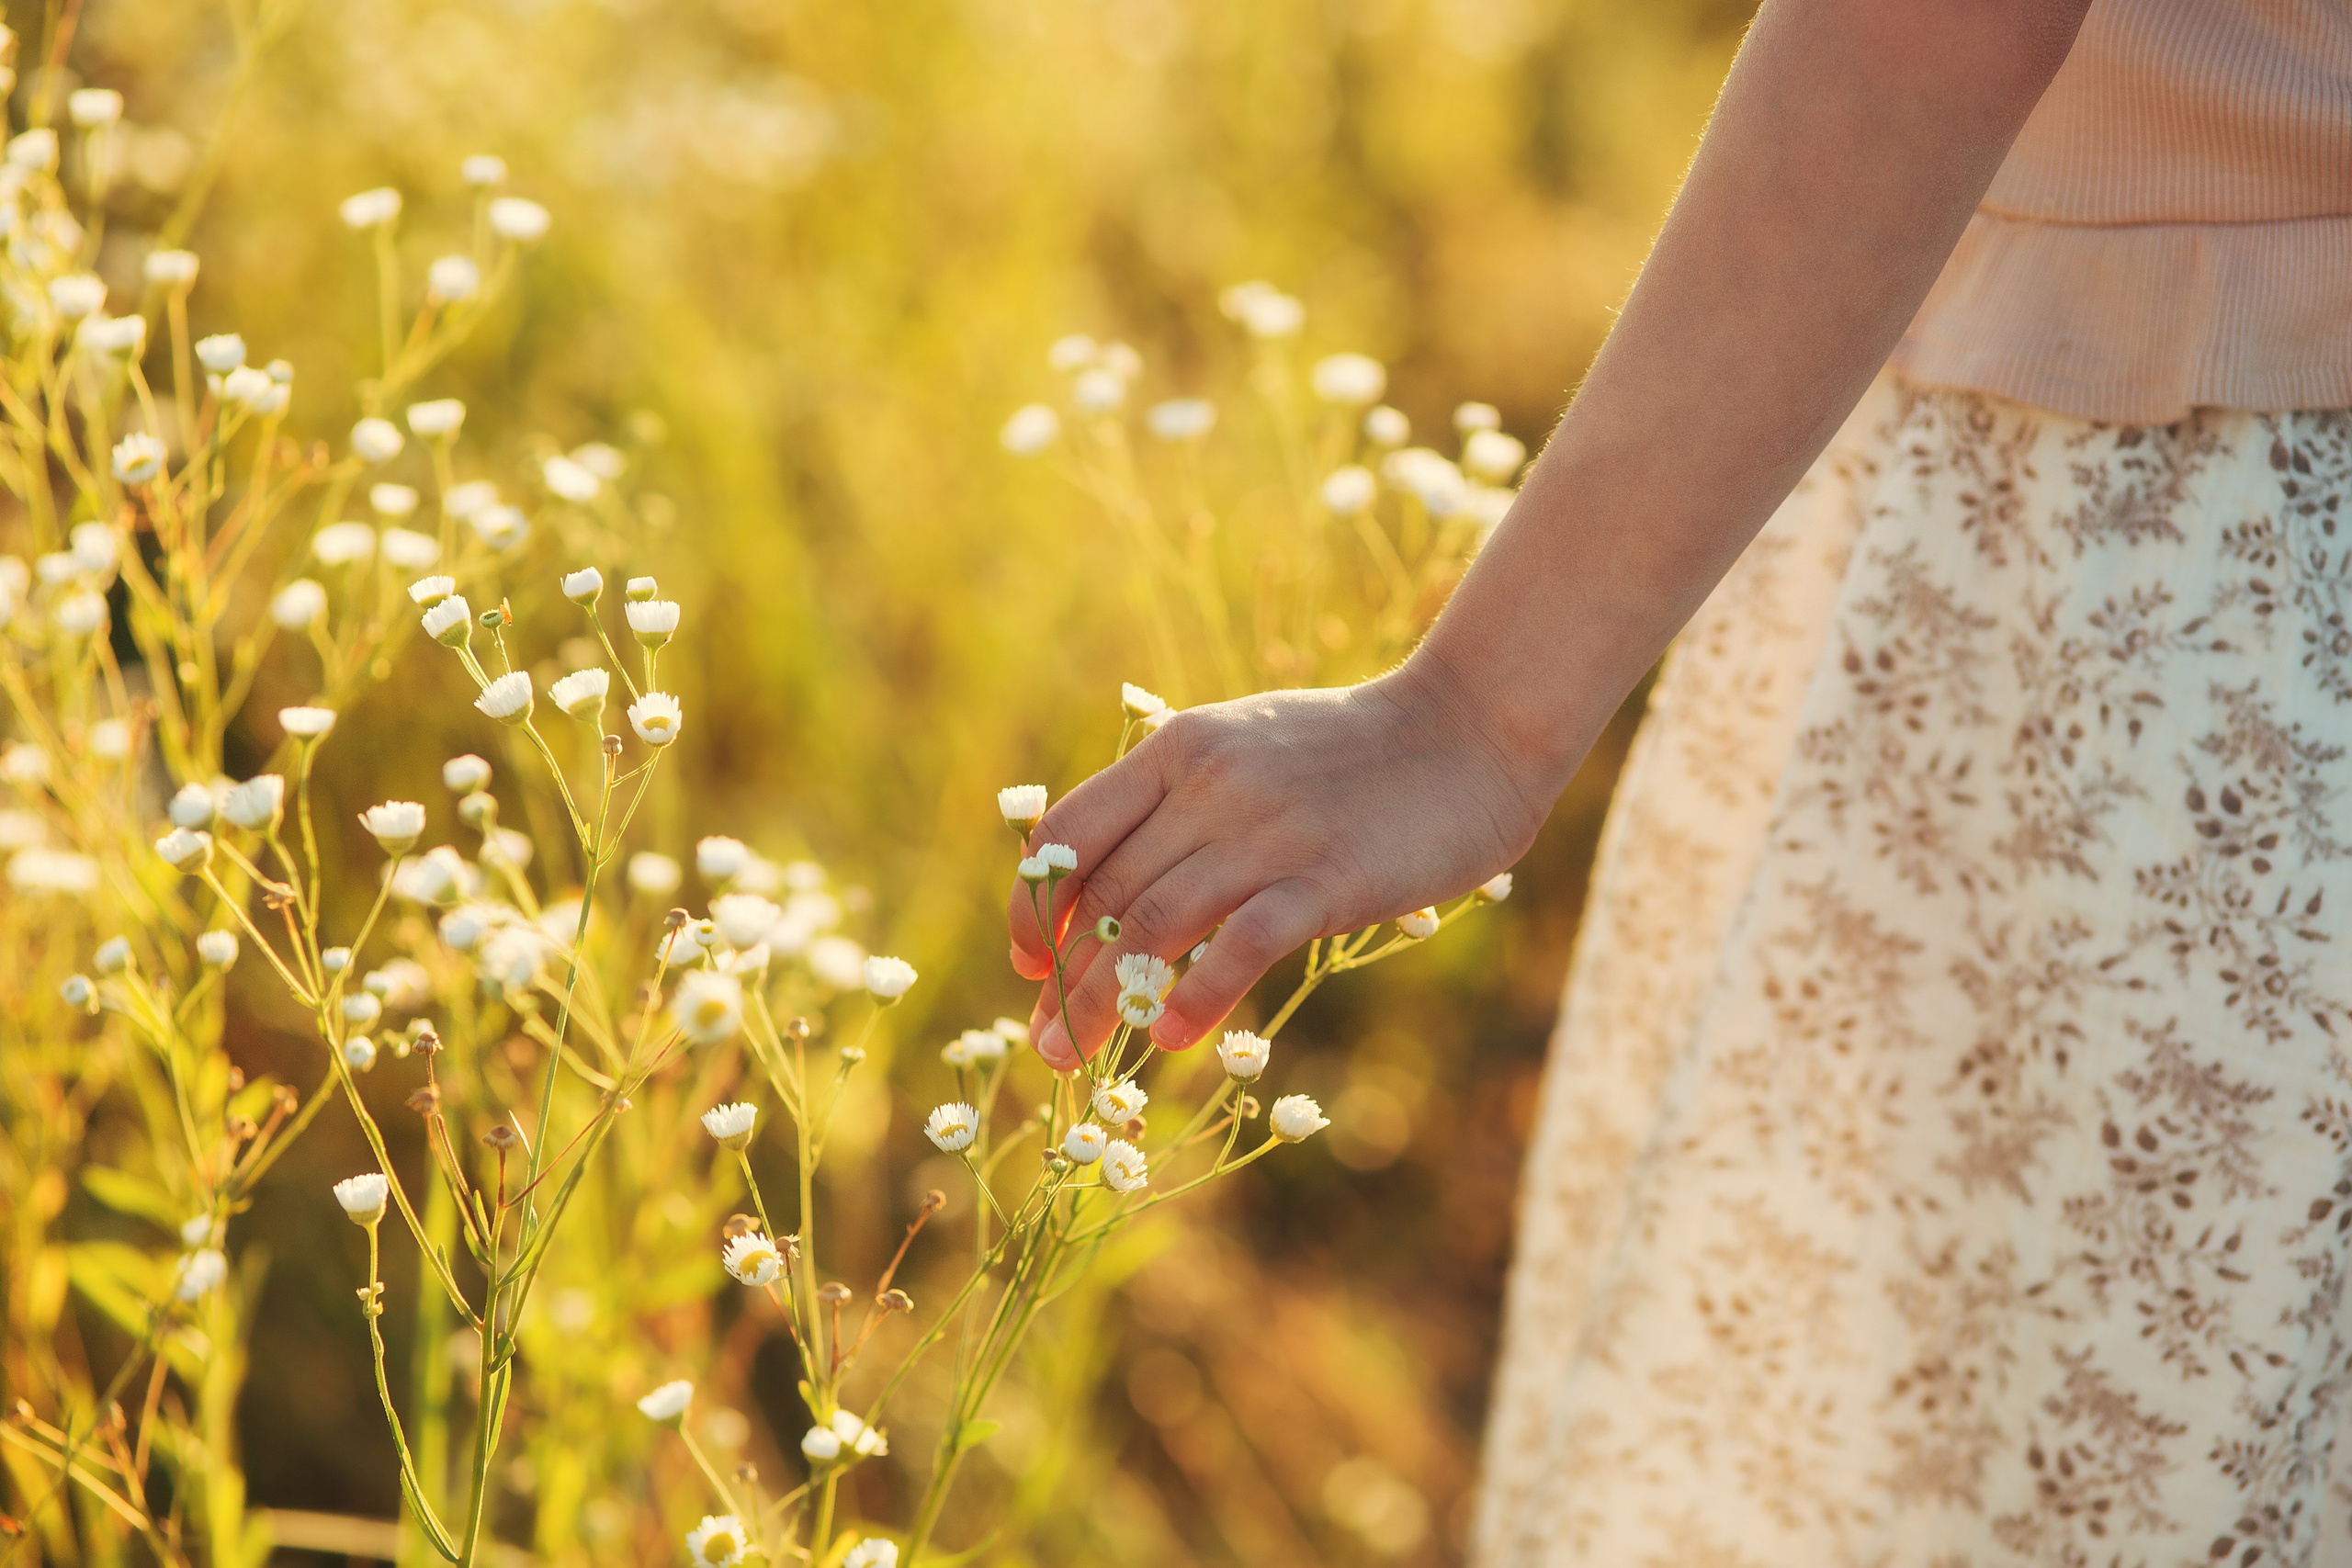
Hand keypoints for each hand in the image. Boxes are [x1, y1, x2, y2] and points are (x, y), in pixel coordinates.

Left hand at [1007, 658, 1543, 1068]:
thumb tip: (1113, 882)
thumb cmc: (1355, 751)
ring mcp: (1269, 832)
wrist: (1471, 729)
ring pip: (1152, 926)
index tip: (1029, 962)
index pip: (1070, 831)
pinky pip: (1238, 947)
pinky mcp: (1327, 880)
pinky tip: (1172, 1039)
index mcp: (1180, 749)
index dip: (1035, 905)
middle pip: (1104, 893)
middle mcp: (1211, 786)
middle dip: (1065, 977)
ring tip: (1082, 1055)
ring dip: (1105, 1002)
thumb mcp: (1247, 742)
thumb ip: (1181, 797)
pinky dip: (1193, 998)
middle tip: (1051, 1040)